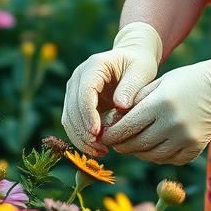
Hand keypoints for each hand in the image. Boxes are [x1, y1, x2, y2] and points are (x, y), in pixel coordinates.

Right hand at [60, 22, 161, 155]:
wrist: (131, 58)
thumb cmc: (138, 63)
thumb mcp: (141, 71)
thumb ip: (131, 86)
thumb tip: (121, 106)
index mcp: (94, 66)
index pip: (84, 93)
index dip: (88, 114)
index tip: (97, 133)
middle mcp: (78, 77)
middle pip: (73, 109)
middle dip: (83, 132)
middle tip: (101, 149)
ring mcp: (75, 89)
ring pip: (69, 119)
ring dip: (81, 138)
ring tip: (100, 152)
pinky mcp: (76, 101)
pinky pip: (73, 122)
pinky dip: (82, 137)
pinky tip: (96, 147)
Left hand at [101, 49, 210, 164]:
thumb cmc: (187, 81)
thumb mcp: (160, 82)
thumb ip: (136, 101)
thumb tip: (112, 122)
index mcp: (160, 103)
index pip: (126, 127)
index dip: (111, 134)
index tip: (104, 135)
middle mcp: (171, 123)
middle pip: (136, 144)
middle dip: (121, 145)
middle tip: (116, 142)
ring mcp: (184, 138)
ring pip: (150, 155)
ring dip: (138, 152)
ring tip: (134, 143)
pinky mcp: (194, 148)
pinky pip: (168, 160)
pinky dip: (157, 156)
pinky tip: (154, 147)